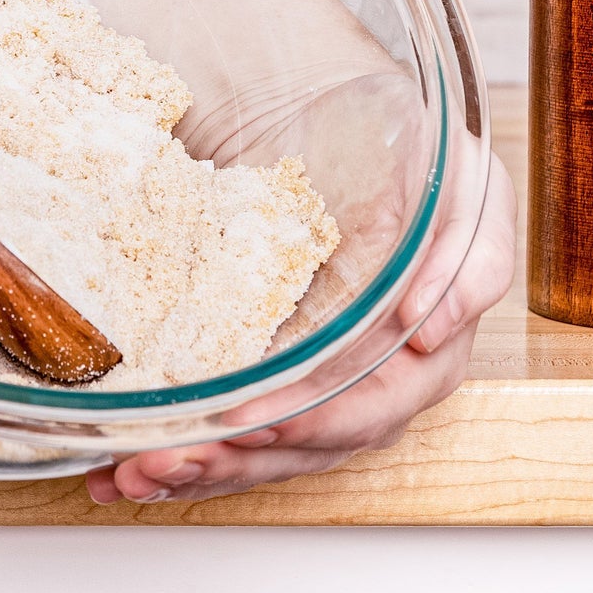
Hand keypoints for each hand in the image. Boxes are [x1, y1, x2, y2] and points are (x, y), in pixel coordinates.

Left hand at [85, 136, 513, 505]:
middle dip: (234, 459)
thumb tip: (430, 327)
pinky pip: (229, 430)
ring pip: (258, 451)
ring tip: (133, 472)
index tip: (259, 422)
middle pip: (302, 446)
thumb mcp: (471, 189)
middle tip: (170, 456)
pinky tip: (120, 471)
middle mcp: (369, 383)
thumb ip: (473, 256)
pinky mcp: (269, 374)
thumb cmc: (421, 159)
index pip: (370, 410)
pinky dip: (176, 453)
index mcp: (423, 352)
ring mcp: (315, 385)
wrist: (357, 121)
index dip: (314, 422)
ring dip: (195, 468)